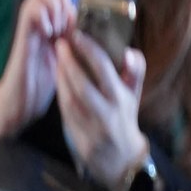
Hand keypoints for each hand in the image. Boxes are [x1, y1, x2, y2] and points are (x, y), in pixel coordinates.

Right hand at [0, 0, 70, 148]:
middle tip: (65, 22)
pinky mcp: (23, 35)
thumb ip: (70, 33)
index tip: (73, 15)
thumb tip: (88, 20)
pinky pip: (31, 10)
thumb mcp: (63, 51)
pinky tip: (49, 33)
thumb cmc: (44, 76)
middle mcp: (35, 14)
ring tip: (58, 29)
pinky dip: (43, 16)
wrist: (23, 99)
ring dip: (55, 6)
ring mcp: (28, 23)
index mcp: (47, 16)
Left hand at [55, 31, 147, 190]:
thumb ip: (134, 71)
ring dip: (60, 76)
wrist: (122, 158)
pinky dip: (60, 92)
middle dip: (68, 62)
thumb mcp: (133, 94)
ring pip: (70, 99)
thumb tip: (130, 51)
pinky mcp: (81, 139)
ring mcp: (94, 129)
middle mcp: (108, 115)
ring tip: (56, 57)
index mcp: (121, 99)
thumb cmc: (124, 114)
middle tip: (59, 42)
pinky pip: (66, 112)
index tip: (76, 33)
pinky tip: (57, 77)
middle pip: (83, 86)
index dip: (89, 49)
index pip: (104, 69)